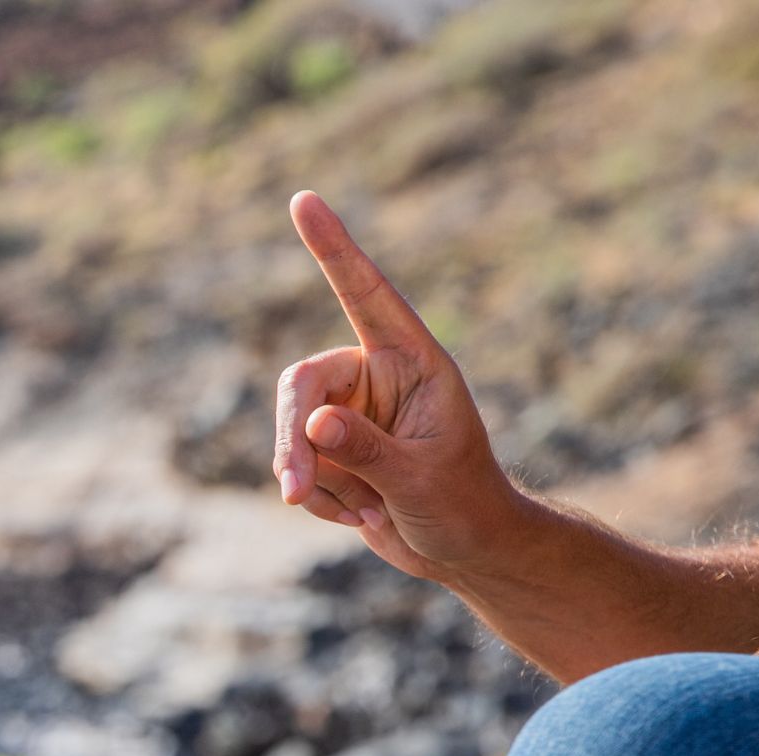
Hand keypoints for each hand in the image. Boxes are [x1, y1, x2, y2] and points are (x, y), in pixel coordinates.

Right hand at [273, 191, 534, 584]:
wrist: (467, 551)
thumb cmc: (463, 506)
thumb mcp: (421, 478)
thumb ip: (367, 449)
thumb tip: (313, 422)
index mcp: (413, 361)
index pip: (365, 295)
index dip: (334, 249)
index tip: (303, 200)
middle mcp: (377, 377)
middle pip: (302, 385)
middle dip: (293, 440)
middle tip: (294, 491)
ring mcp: (351, 414)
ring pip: (291, 430)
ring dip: (310, 479)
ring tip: (355, 514)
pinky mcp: (333, 450)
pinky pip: (297, 465)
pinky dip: (318, 497)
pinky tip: (359, 517)